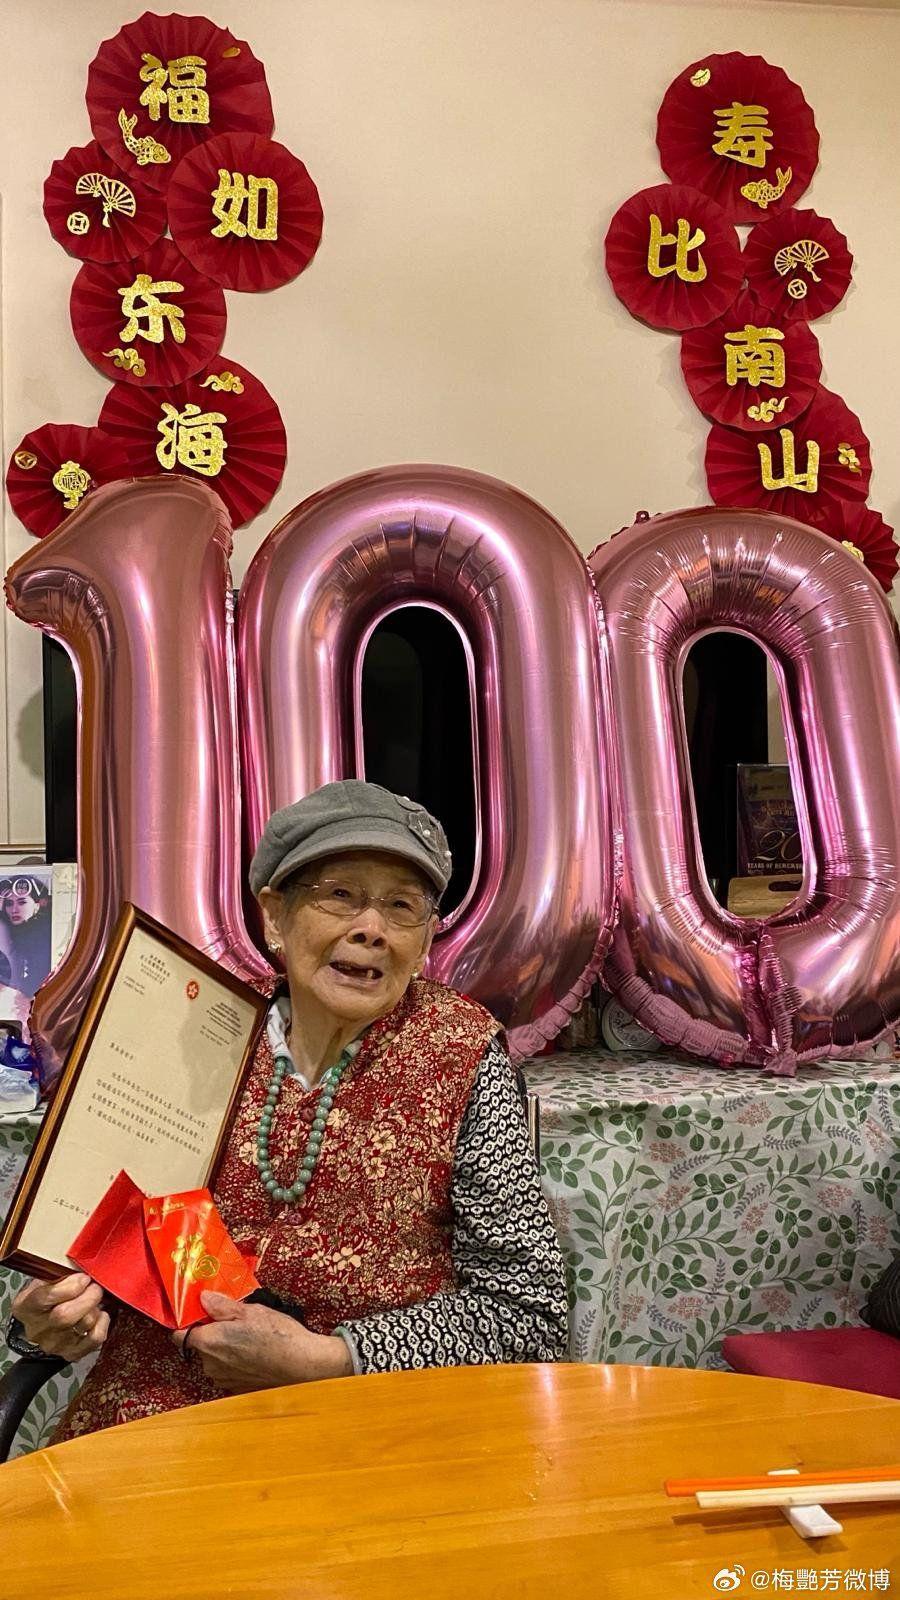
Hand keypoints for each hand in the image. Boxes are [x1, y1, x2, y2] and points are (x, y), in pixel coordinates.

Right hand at [11, 1272, 110, 1361]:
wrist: (45, 1324)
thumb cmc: (49, 1297)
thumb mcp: (44, 1281)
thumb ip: (57, 1274)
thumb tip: (81, 1264)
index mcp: (25, 1307)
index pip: (43, 1298)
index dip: (68, 1287)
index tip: (83, 1278)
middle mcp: (37, 1329)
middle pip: (65, 1315)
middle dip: (88, 1297)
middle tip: (95, 1286)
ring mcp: (54, 1344)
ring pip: (83, 1324)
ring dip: (95, 1307)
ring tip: (95, 1298)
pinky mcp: (71, 1353)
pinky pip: (95, 1338)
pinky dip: (103, 1323)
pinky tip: (100, 1314)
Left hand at [171, 1290, 352, 1392]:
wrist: (302, 1365)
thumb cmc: (277, 1335)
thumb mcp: (251, 1312)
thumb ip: (222, 1307)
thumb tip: (203, 1299)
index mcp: (210, 1343)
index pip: (180, 1336)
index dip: (187, 1323)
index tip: (198, 1313)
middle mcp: (211, 1365)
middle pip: (199, 1346)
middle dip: (211, 1333)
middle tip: (233, 1320)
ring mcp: (224, 1379)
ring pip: (214, 1359)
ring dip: (224, 1348)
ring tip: (247, 1336)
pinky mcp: (236, 1388)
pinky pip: (227, 1371)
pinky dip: (234, 1361)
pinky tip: (254, 1352)